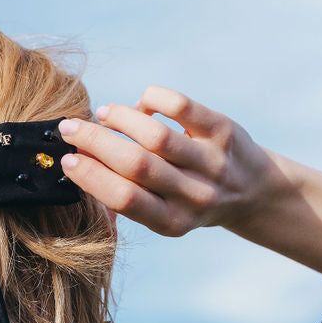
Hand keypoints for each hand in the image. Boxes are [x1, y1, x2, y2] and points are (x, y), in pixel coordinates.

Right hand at [58, 88, 280, 237]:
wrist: (254, 192)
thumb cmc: (191, 201)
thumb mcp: (164, 216)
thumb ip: (127, 201)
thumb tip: (76, 169)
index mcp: (172, 222)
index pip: (125, 198)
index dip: (91, 177)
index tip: (67, 159)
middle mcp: (195, 195)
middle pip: (136, 164)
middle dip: (95, 142)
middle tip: (70, 128)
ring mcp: (212, 162)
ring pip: (156, 134)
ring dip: (120, 119)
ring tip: (104, 114)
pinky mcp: (224, 131)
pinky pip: (180, 107)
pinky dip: (152, 100)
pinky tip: (141, 106)